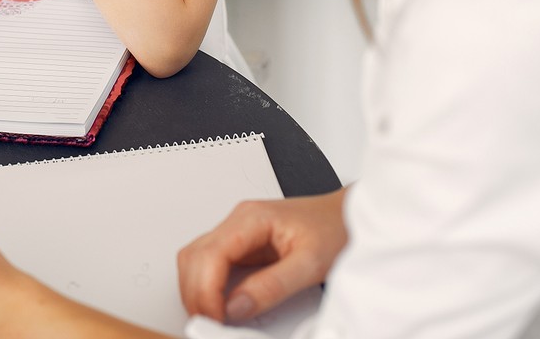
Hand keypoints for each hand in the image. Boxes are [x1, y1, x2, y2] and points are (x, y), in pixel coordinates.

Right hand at [177, 190, 347, 322]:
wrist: (347, 216)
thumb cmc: (334, 229)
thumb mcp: (311, 264)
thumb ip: (272, 287)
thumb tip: (236, 307)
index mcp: (251, 218)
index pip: (209, 254)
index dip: (205, 291)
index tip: (215, 318)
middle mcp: (238, 220)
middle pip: (193, 256)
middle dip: (195, 294)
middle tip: (210, 323)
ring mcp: (236, 230)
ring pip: (194, 259)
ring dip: (196, 290)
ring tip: (213, 317)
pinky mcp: (240, 243)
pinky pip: (208, 263)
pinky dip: (206, 286)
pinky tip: (219, 304)